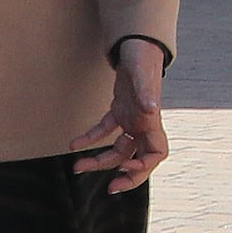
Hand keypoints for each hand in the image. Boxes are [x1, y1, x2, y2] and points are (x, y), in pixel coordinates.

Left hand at [76, 37, 170, 191]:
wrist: (136, 43)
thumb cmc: (142, 57)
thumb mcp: (143, 74)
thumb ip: (147, 91)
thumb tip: (151, 110)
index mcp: (153, 120)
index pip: (157, 154)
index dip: (144, 166)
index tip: (124, 168)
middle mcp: (144, 124)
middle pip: (139, 158)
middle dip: (126, 176)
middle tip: (110, 189)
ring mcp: (132, 119)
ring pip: (119, 149)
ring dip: (101, 161)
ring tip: (79, 167)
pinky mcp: (120, 111)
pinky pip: (106, 131)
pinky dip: (90, 139)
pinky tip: (74, 144)